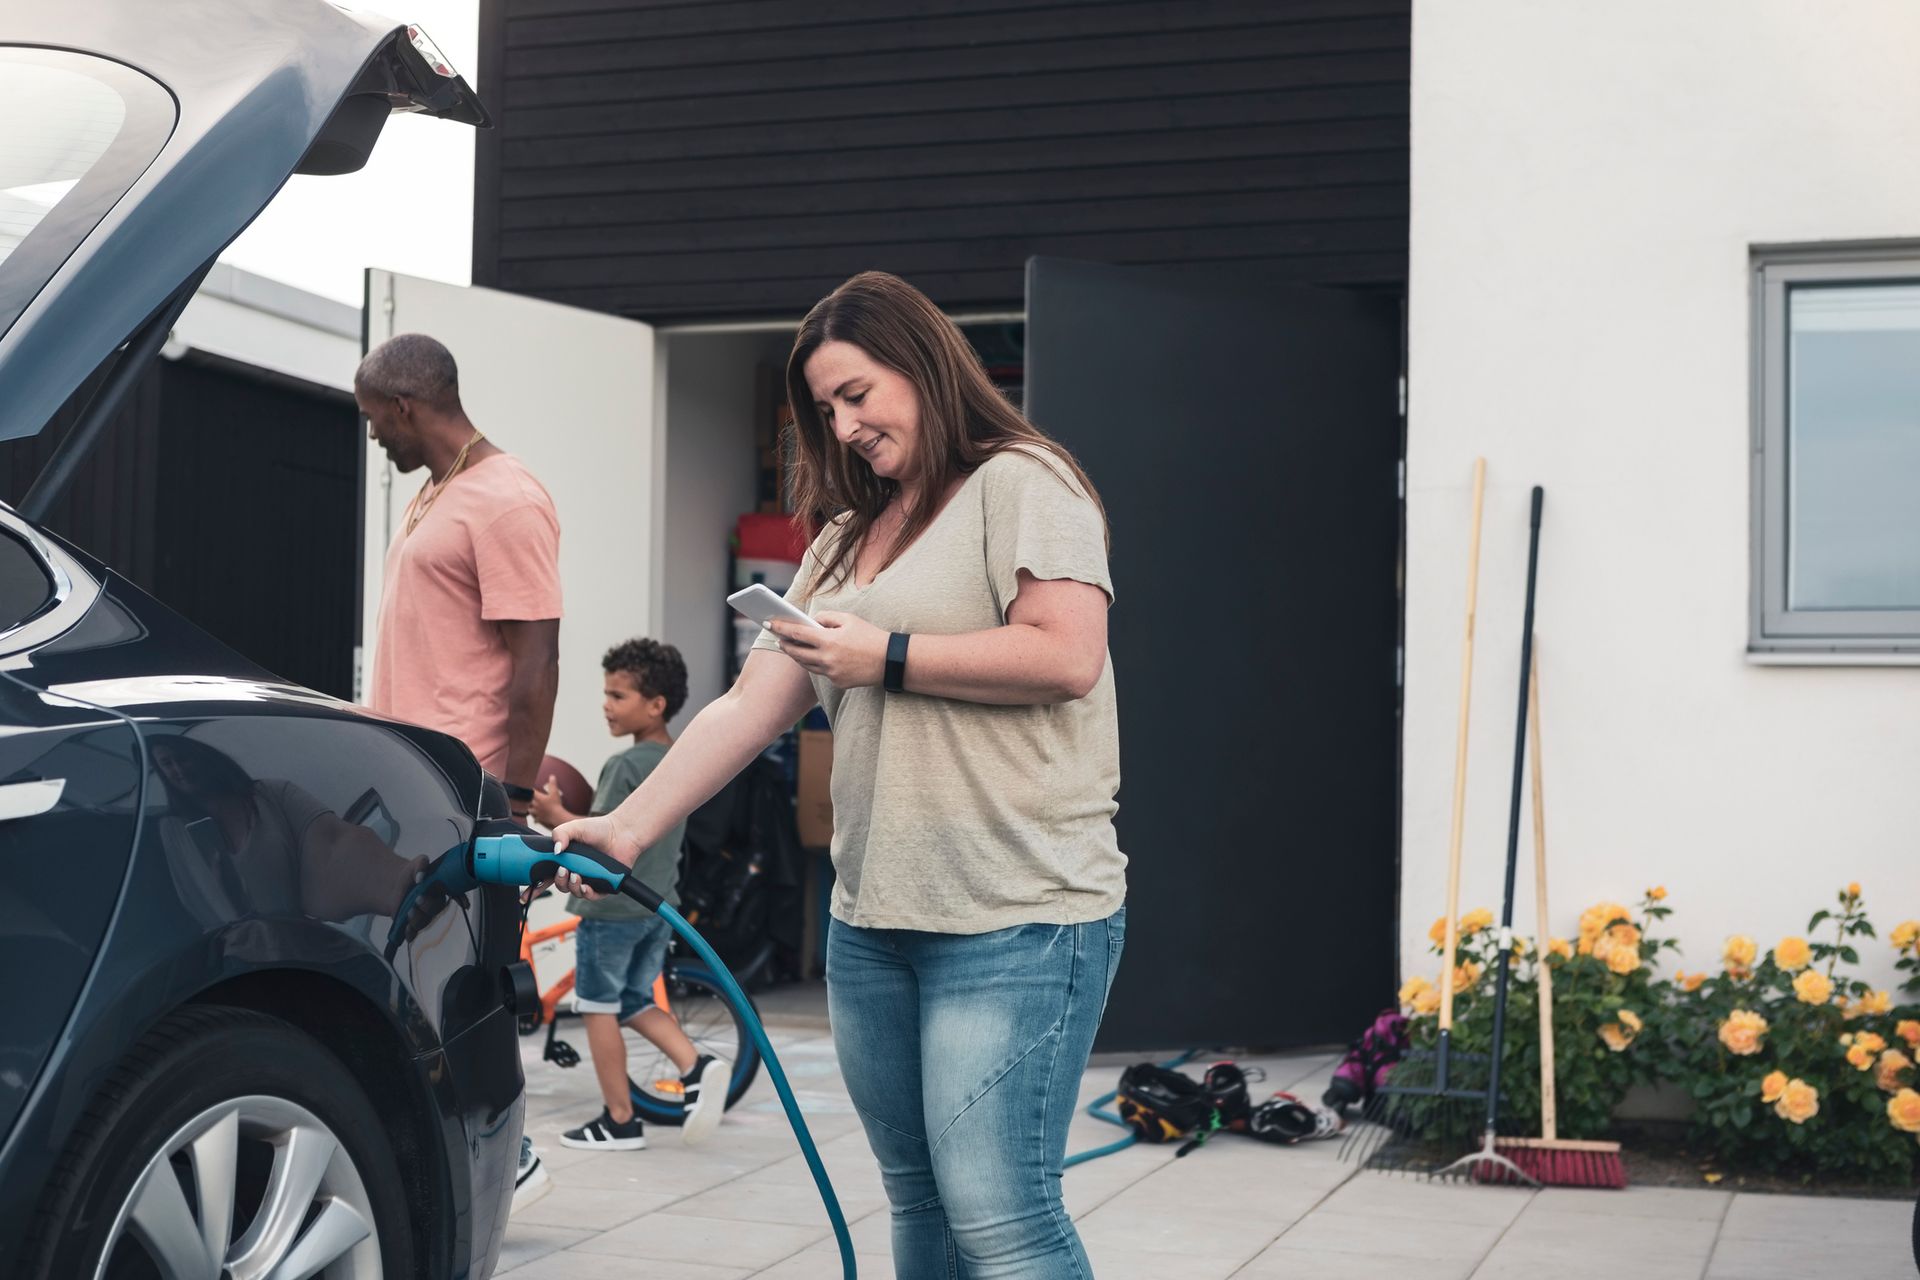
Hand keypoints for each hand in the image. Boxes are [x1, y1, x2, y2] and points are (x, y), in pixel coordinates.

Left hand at [529, 775, 569, 828]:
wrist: (557, 817)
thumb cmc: (556, 805)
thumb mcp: (555, 793)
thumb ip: (552, 784)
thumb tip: (552, 777)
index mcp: (538, 798)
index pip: (530, 792)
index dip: (529, 790)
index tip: (527, 788)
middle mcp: (535, 805)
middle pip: (527, 801)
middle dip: (527, 799)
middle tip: (527, 797)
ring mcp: (535, 812)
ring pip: (529, 810)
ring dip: (529, 808)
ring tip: (529, 807)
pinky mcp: (538, 818)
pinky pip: (533, 818)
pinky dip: (534, 817)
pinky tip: (535, 816)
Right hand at [543, 812, 641, 900]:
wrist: (622, 832)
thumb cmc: (598, 829)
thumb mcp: (574, 827)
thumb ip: (560, 834)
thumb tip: (555, 851)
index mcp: (564, 862)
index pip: (545, 878)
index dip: (534, 889)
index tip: (524, 896)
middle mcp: (575, 872)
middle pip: (559, 886)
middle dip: (557, 882)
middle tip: (562, 871)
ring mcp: (589, 879)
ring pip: (573, 892)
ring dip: (571, 885)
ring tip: (576, 874)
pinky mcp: (603, 886)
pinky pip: (591, 896)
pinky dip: (586, 892)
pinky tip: (586, 885)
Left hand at [769, 611, 887, 689]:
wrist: (890, 661)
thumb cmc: (869, 636)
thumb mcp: (849, 619)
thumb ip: (827, 617)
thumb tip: (811, 621)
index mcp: (829, 640)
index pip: (797, 633)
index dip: (781, 627)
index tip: (769, 622)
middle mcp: (827, 659)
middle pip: (797, 653)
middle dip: (786, 645)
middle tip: (779, 638)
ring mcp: (832, 673)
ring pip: (807, 665)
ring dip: (798, 656)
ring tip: (792, 648)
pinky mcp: (838, 683)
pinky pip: (822, 672)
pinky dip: (817, 664)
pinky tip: (815, 658)